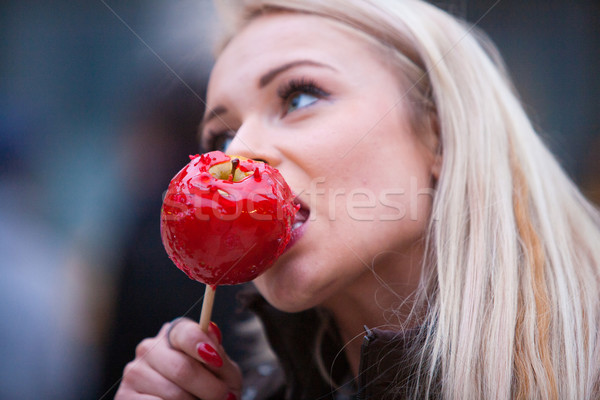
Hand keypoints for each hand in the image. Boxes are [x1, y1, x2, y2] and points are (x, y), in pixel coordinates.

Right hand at [115, 318, 240, 399]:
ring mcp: (135, 372)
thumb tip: (212, 330)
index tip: (216, 361)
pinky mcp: (125, 396)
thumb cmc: (209, 388)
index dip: (201, 345)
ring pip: (173, 394)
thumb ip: (219, 354)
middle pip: (182, 368)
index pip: (184, 332)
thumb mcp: (223, 373)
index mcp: (174, 334)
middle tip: (223, 397)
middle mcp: (149, 348)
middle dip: (209, 388)